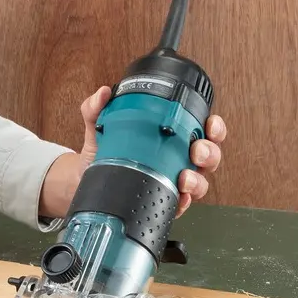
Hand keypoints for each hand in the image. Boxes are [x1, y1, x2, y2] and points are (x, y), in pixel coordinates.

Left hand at [39, 86, 227, 218]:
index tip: (210, 123)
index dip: (214, 127)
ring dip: (198, 180)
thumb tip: (103, 94)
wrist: (84, 183)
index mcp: (171, 138)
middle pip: (209, 156)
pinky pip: (181, 204)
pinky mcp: (164, 202)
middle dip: (210, 152)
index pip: (201, 129)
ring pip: (200, 182)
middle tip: (197, 150)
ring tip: (184, 177)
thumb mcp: (98, 128)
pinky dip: (182, 201)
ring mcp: (173, 183)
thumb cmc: (101, 153)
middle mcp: (177, 160)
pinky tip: (178, 196)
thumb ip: (97, 108)